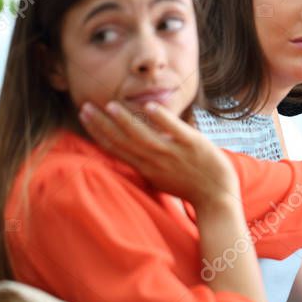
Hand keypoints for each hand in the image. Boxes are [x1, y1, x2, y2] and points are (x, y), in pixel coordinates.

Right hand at [78, 101, 237, 206]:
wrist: (217, 196)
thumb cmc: (189, 185)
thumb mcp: (160, 176)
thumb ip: (147, 160)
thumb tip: (135, 144)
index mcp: (145, 167)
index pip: (114, 147)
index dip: (97, 131)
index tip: (84, 115)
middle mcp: (154, 161)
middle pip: (121, 140)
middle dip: (101, 124)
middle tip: (84, 106)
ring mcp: (173, 153)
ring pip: (143, 136)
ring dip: (125, 120)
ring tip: (110, 105)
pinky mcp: (193, 145)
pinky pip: (174, 130)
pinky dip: (161, 119)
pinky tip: (148, 106)